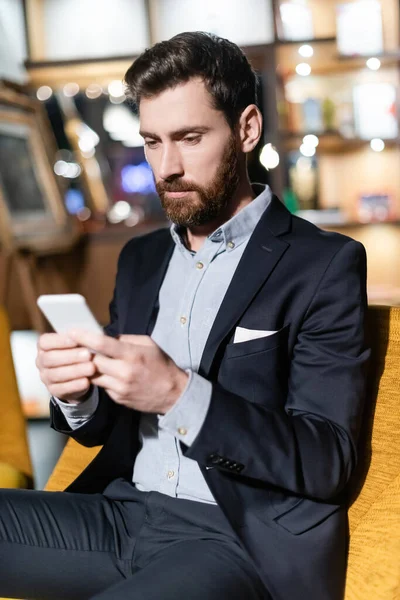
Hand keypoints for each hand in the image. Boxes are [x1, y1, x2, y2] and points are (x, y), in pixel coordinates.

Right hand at [36, 333, 95, 402]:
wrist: (78, 375)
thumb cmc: (78, 352)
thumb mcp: (78, 344)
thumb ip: (80, 339)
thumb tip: (90, 335)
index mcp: (44, 346)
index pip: (45, 341)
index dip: (60, 341)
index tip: (77, 340)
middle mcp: (41, 361)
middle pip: (50, 358)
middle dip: (71, 356)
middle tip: (88, 354)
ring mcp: (45, 377)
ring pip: (56, 374)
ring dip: (75, 371)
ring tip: (92, 368)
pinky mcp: (52, 390)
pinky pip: (61, 389)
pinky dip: (75, 385)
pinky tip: (87, 381)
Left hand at [67, 330, 188, 413]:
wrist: (173, 394)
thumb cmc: (161, 365)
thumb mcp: (148, 344)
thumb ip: (126, 339)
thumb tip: (106, 337)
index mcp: (132, 355)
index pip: (102, 344)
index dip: (84, 337)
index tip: (71, 331)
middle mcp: (124, 372)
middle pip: (92, 361)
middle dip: (80, 352)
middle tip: (71, 345)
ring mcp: (120, 388)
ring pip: (92, 375)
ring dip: (87, 367)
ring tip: (81, 359)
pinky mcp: (117, 398)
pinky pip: (102, 386)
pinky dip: (99, 378)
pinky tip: (100, 372)